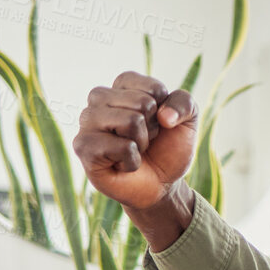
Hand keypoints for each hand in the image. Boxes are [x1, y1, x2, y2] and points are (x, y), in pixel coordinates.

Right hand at [74, 72, 197, 247]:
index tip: (158, 123)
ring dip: (142, 143)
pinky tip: (122, 164)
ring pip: (130, 121)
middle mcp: (100, 98)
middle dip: (153, 128)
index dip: (165, 111)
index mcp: (123, 86)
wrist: (161, 184)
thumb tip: (164, 115)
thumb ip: (185, 103)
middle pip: (143, 103)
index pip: (153, 88)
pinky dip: (132, 161)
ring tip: (133, 150)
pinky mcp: (83, 146)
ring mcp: (87, 121)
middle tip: (144, 140)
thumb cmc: (167, 148)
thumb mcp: (187, 122)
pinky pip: (120, 146)